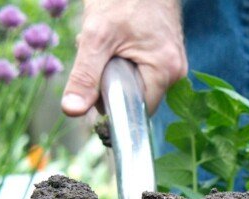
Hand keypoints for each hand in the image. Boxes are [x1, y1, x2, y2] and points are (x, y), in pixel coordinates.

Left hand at [61, 0, 186, 116]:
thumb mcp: (96, 37)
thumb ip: (85, 76)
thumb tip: (72, 110)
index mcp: (165, 71)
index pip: (137, 109)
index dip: (112, 102)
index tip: (94, 82)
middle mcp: (176, 71)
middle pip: (137, 96)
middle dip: (111, 81)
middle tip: (99, 52)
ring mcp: (174, 62)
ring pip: (137, 81)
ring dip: (115, 68)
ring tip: (108, 42)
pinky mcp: (168, 53)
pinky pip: (142, 68)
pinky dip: (123, 58)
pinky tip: (117, 40)